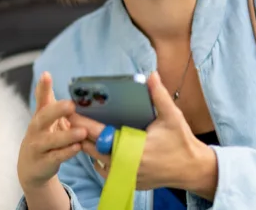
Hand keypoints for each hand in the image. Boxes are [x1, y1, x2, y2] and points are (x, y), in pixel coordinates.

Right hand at [17, 72, 86, 191]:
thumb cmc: (42, 137)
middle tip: (71, 104)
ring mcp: (38, 146)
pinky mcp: (44, 162)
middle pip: (43, 118)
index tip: (46, 75)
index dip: (43, 87)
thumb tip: (47, 74)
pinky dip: (67, 152)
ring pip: (51, 140)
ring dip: (67, 136)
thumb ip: (46, 99)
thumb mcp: (43, 118)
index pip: (40, 99)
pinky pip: (56, 156)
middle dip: (56, 110)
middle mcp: (36, 129)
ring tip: (82, 132)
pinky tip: (77, 148)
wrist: (30, 167)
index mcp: (40, 116)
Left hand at [69, 71, 217, 197]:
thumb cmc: (181, 142)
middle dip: (77, 131)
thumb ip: (159, 96)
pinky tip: (91, 142)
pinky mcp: (126, 180)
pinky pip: (103, 168)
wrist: (191, 169)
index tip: (70, 110)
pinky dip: (97, 155)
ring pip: (94, 158)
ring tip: (73, 126)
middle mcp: (126, 165)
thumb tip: (151, 75)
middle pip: (91, 147)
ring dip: (85, 143)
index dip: (82, 122)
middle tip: (65, 115)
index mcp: (134, 149)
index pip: (99, 134)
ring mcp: (124, 175)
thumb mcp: (172, 117)